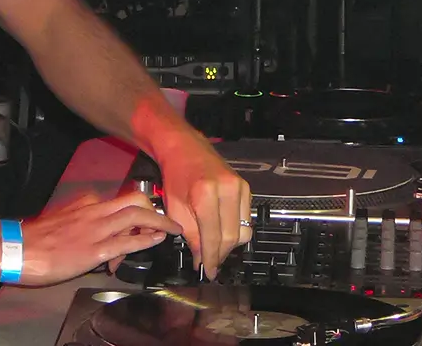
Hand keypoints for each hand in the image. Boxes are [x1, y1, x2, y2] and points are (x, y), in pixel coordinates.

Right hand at [19, 191, 180, 285]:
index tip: (147, 219)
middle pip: (134, 199)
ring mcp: (96, 229)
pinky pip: (127, 242)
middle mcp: (95, 210)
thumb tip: (101, 231)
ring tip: (171, 229)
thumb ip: (84, 221)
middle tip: (167, 220)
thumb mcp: (65, 219)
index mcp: (87, 203)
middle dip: (155, 208)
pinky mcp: (95, 249)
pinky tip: (157, 240)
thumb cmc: (37, 237)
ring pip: (136, 216)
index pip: (121, 200)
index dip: (138, 209)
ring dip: (158, 222)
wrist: (18, 248)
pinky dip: (146, 240)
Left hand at [156, 136, 251, 279]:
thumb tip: (202, 259)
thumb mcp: (175, 208)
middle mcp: (227, 190)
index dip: (211, 258)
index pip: (213, 237)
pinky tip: (223, 232)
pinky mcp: (246, 187)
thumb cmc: (175, 174)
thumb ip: (190, 235)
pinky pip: (246, 218)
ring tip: (215, 248)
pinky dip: (236, 230)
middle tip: (210, 263)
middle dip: (220, 254)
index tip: (209, 271)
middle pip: (231, 237)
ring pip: (243, 231)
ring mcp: (239, 187)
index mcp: (205, 194)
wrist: (184, 148)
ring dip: (230, 245)